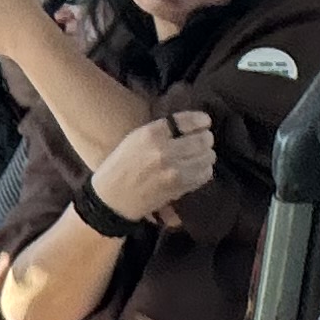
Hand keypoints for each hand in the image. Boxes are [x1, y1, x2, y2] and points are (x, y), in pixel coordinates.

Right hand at [86, 107, 225, 223]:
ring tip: (198, 156)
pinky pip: (204, 175)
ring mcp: (174, 171)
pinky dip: (203, 171)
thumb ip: (162, 130)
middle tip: (203, 141)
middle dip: (206, 139)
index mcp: (151, 134)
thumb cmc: (122, 165)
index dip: (201, 120)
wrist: (112, 198)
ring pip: (207, 157)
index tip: (205, 122)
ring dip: (206, 155)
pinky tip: (195, 170)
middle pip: (203, 139)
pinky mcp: (179, 188)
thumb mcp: (136, 138)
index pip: (188, 120)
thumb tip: (192, 124)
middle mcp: (164, 151)